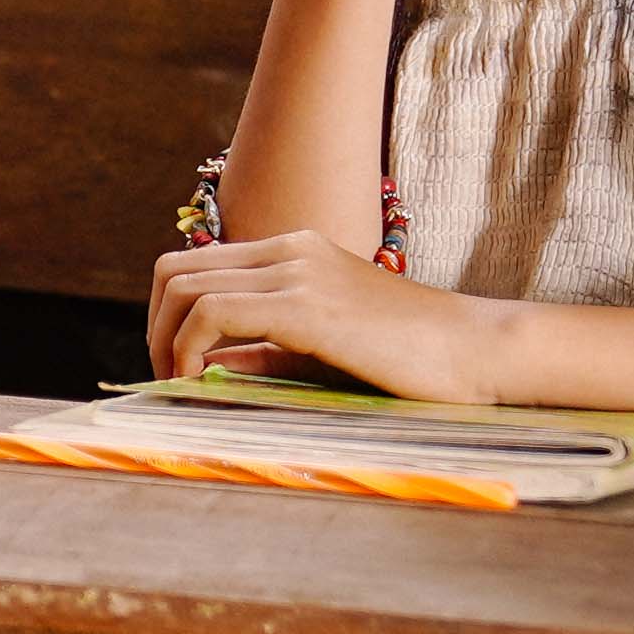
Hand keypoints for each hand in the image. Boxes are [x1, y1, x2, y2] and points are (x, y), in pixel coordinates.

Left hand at [150, 227, 507, 402]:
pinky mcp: (307, 306)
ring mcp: (298, 272)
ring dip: (164, 339)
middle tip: (165, 375)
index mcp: (294, 250)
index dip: (167, 313)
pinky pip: (213, 313)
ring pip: (185, 288)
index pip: (195, 264)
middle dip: (154, 325)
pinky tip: (198, 382)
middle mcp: (289, 249)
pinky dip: (188, 348)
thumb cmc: (413, 358)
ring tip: (178, 384)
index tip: (173, 361)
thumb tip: (207, 365)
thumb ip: (265, 349)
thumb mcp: (325, 346)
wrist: (480, 352)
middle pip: (175, 269)